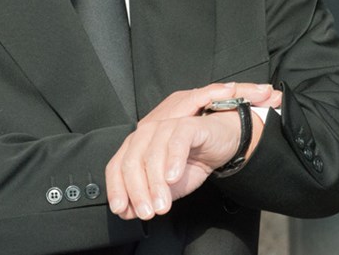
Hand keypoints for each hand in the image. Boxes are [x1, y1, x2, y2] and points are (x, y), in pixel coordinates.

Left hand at [105, 82, 280, 219]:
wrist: (222, 144)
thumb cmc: (192, 161)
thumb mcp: (168, 187)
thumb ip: (148, 196)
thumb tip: (128, 211)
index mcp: (137, 146)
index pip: (117, 166)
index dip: (116, 189)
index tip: (122, 210)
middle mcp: (147, 133)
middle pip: (132, 162)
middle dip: (137, 191)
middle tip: (147, 212)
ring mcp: (167, 126)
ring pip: (153, 154)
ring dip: (156, 184)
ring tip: (162, 205)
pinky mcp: (188, 125)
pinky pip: (177, 142)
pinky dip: (174, 161)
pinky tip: (174, 178)